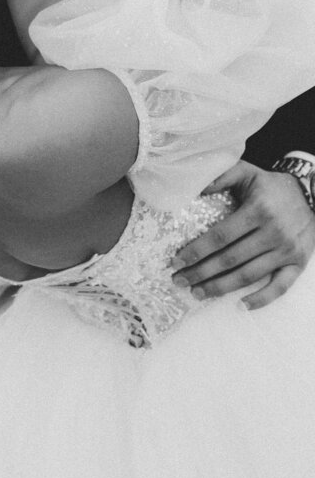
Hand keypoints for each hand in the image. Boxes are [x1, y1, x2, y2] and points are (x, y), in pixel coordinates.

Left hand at [170, 160, 314, 309]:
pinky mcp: (298, 264)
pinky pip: (280, 287)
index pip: (221, 236)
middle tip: (179, 280)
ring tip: (198, 293)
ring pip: (249, 275)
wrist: (312, 194)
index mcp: (257, 210)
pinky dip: (261, 299)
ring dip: (221, 288)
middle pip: (231, 259)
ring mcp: (286, 251)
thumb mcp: (247, 172)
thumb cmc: (272, 186)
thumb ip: (221, 176)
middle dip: (202, 272)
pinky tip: (241, 306)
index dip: (197, 250)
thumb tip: (194, 188)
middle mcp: (273, 233)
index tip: (177, 260)